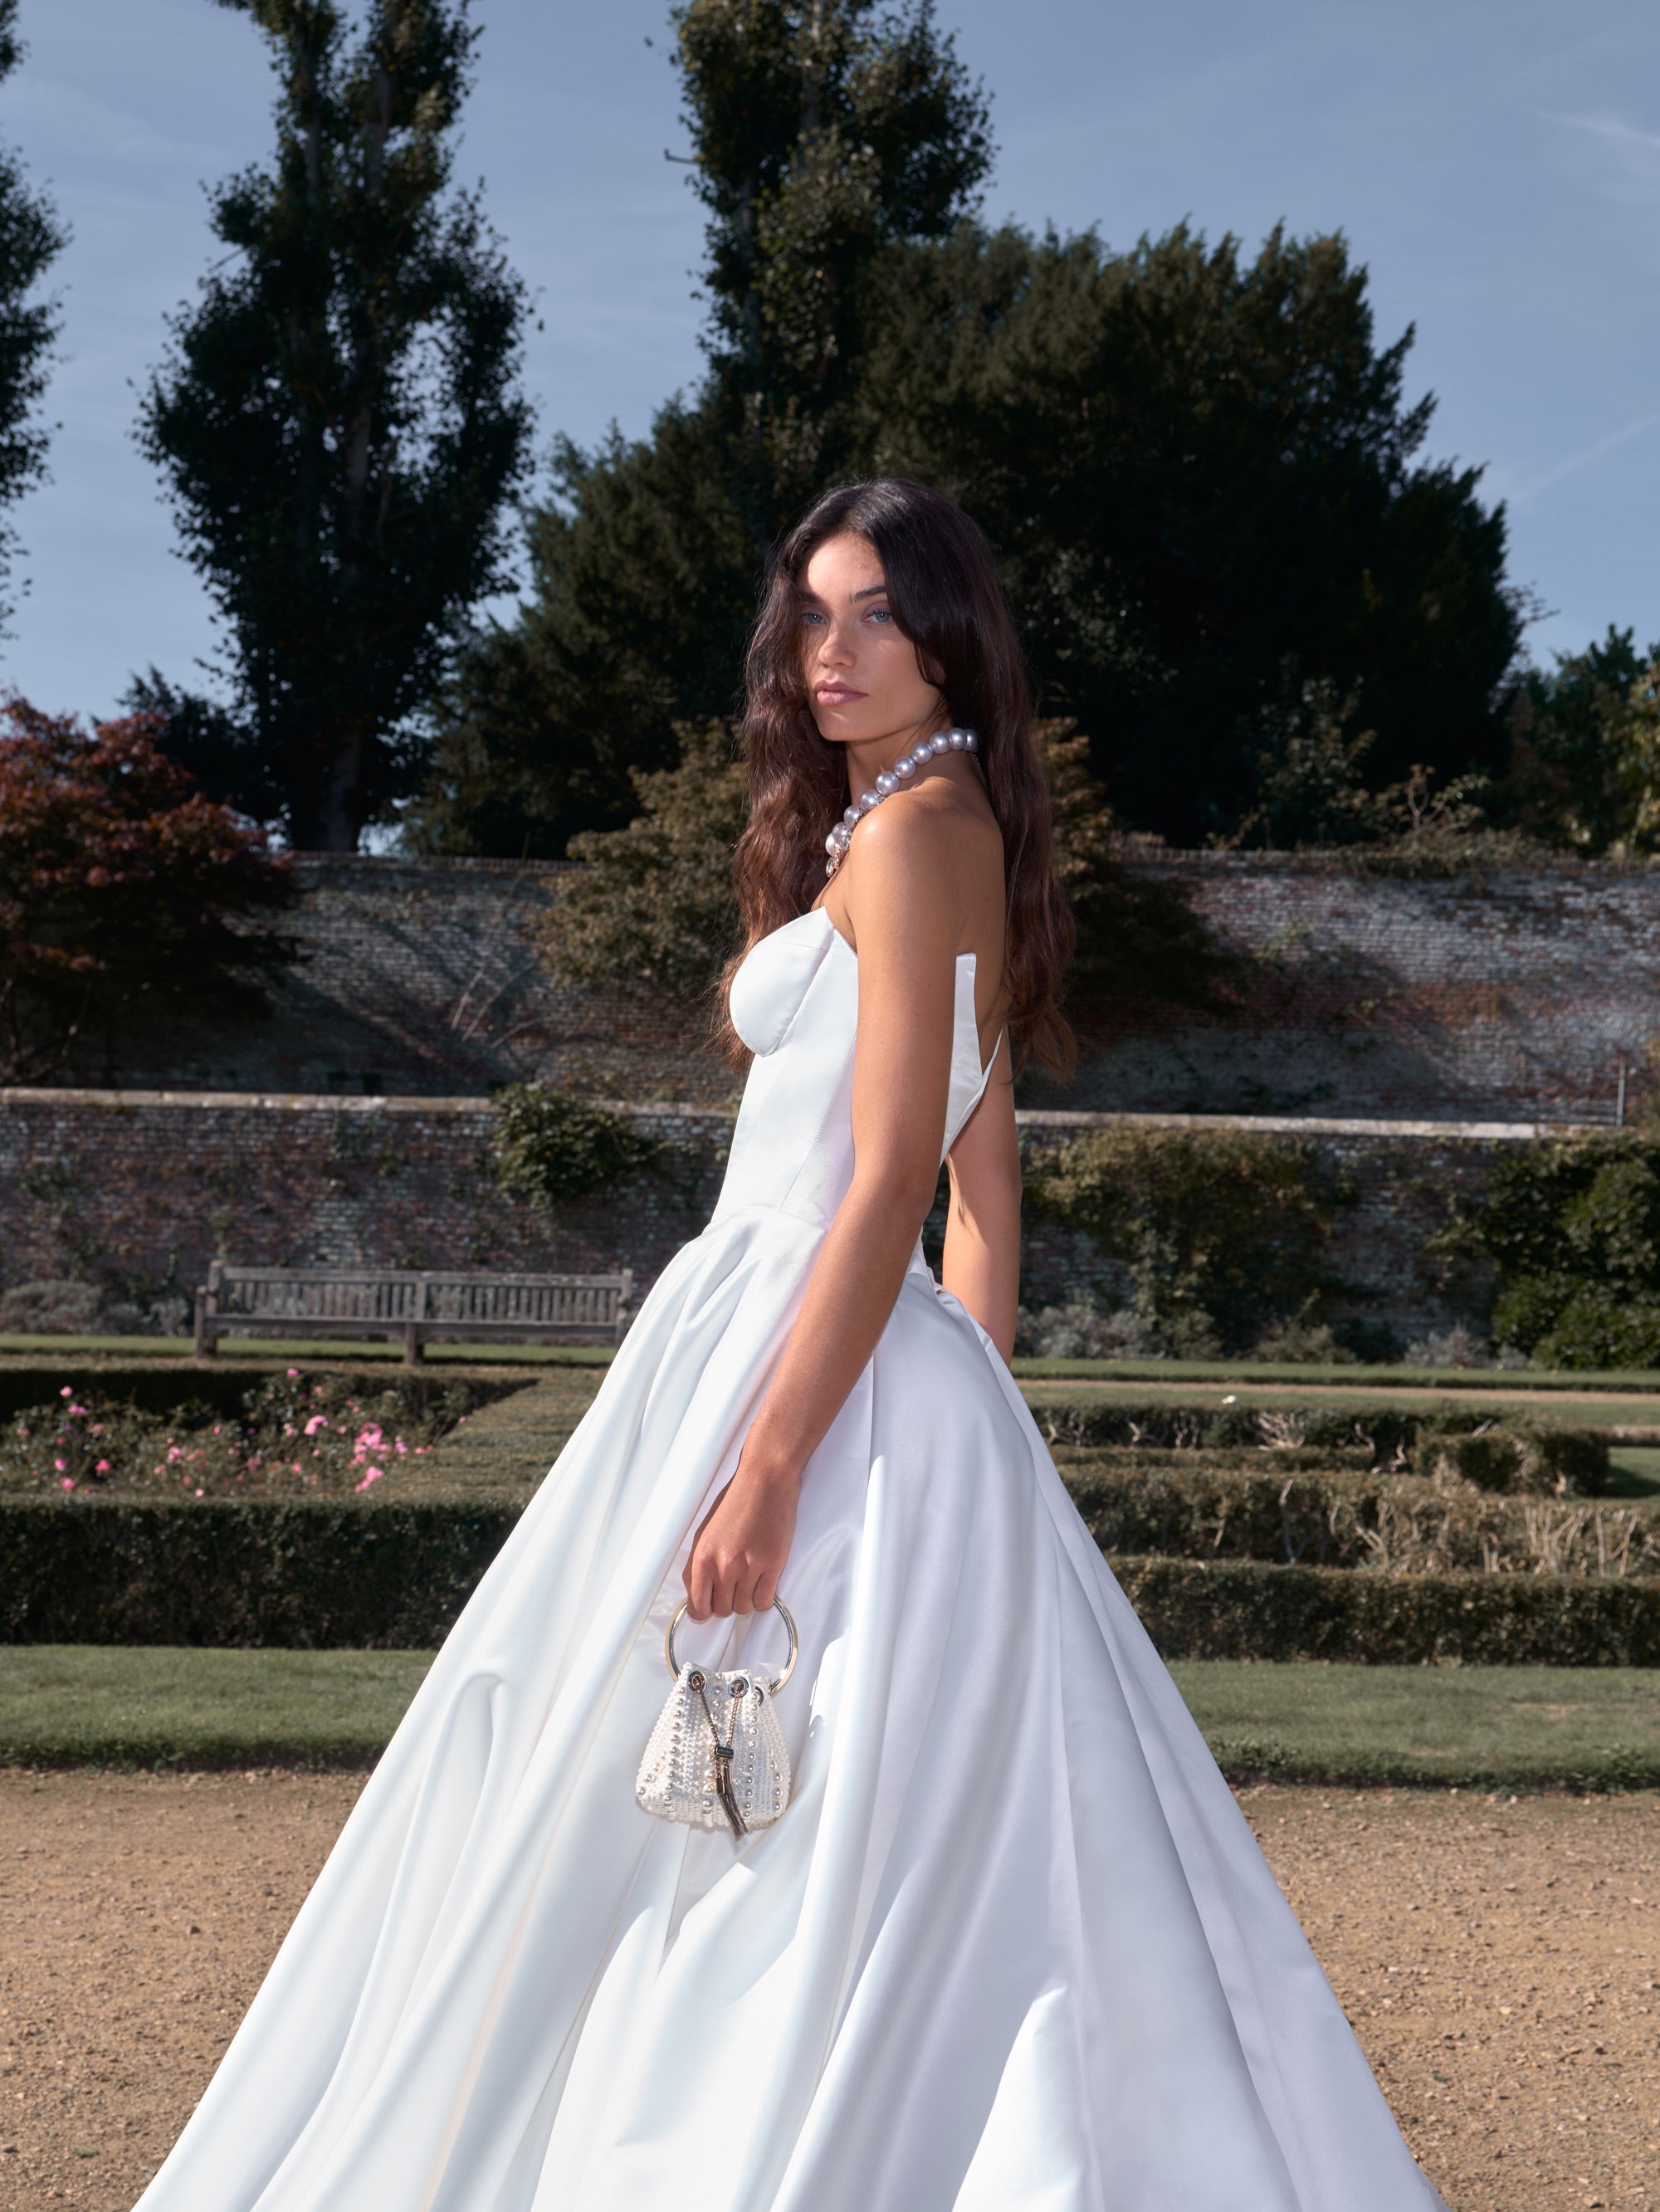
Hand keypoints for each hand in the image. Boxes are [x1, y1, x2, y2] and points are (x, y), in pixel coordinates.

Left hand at [684, 1454, 799, 1619]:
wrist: (764, 1480)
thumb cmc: (734, 1501)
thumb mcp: (704, 1532)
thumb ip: (697, 1565)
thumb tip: (697, 1593)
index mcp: (702, 1558)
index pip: (697, 1607)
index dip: (703, 1610)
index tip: (710, 1605)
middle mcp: (724, 1566)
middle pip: (723, 1610)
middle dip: (727, 1602)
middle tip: (733, 1585)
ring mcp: (750, 1567)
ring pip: (744, 1608)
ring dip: (746, 1598)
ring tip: (749, 1578)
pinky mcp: (773, 1565)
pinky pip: (765, 1601)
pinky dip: (763, 1596)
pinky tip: (762, 1581)